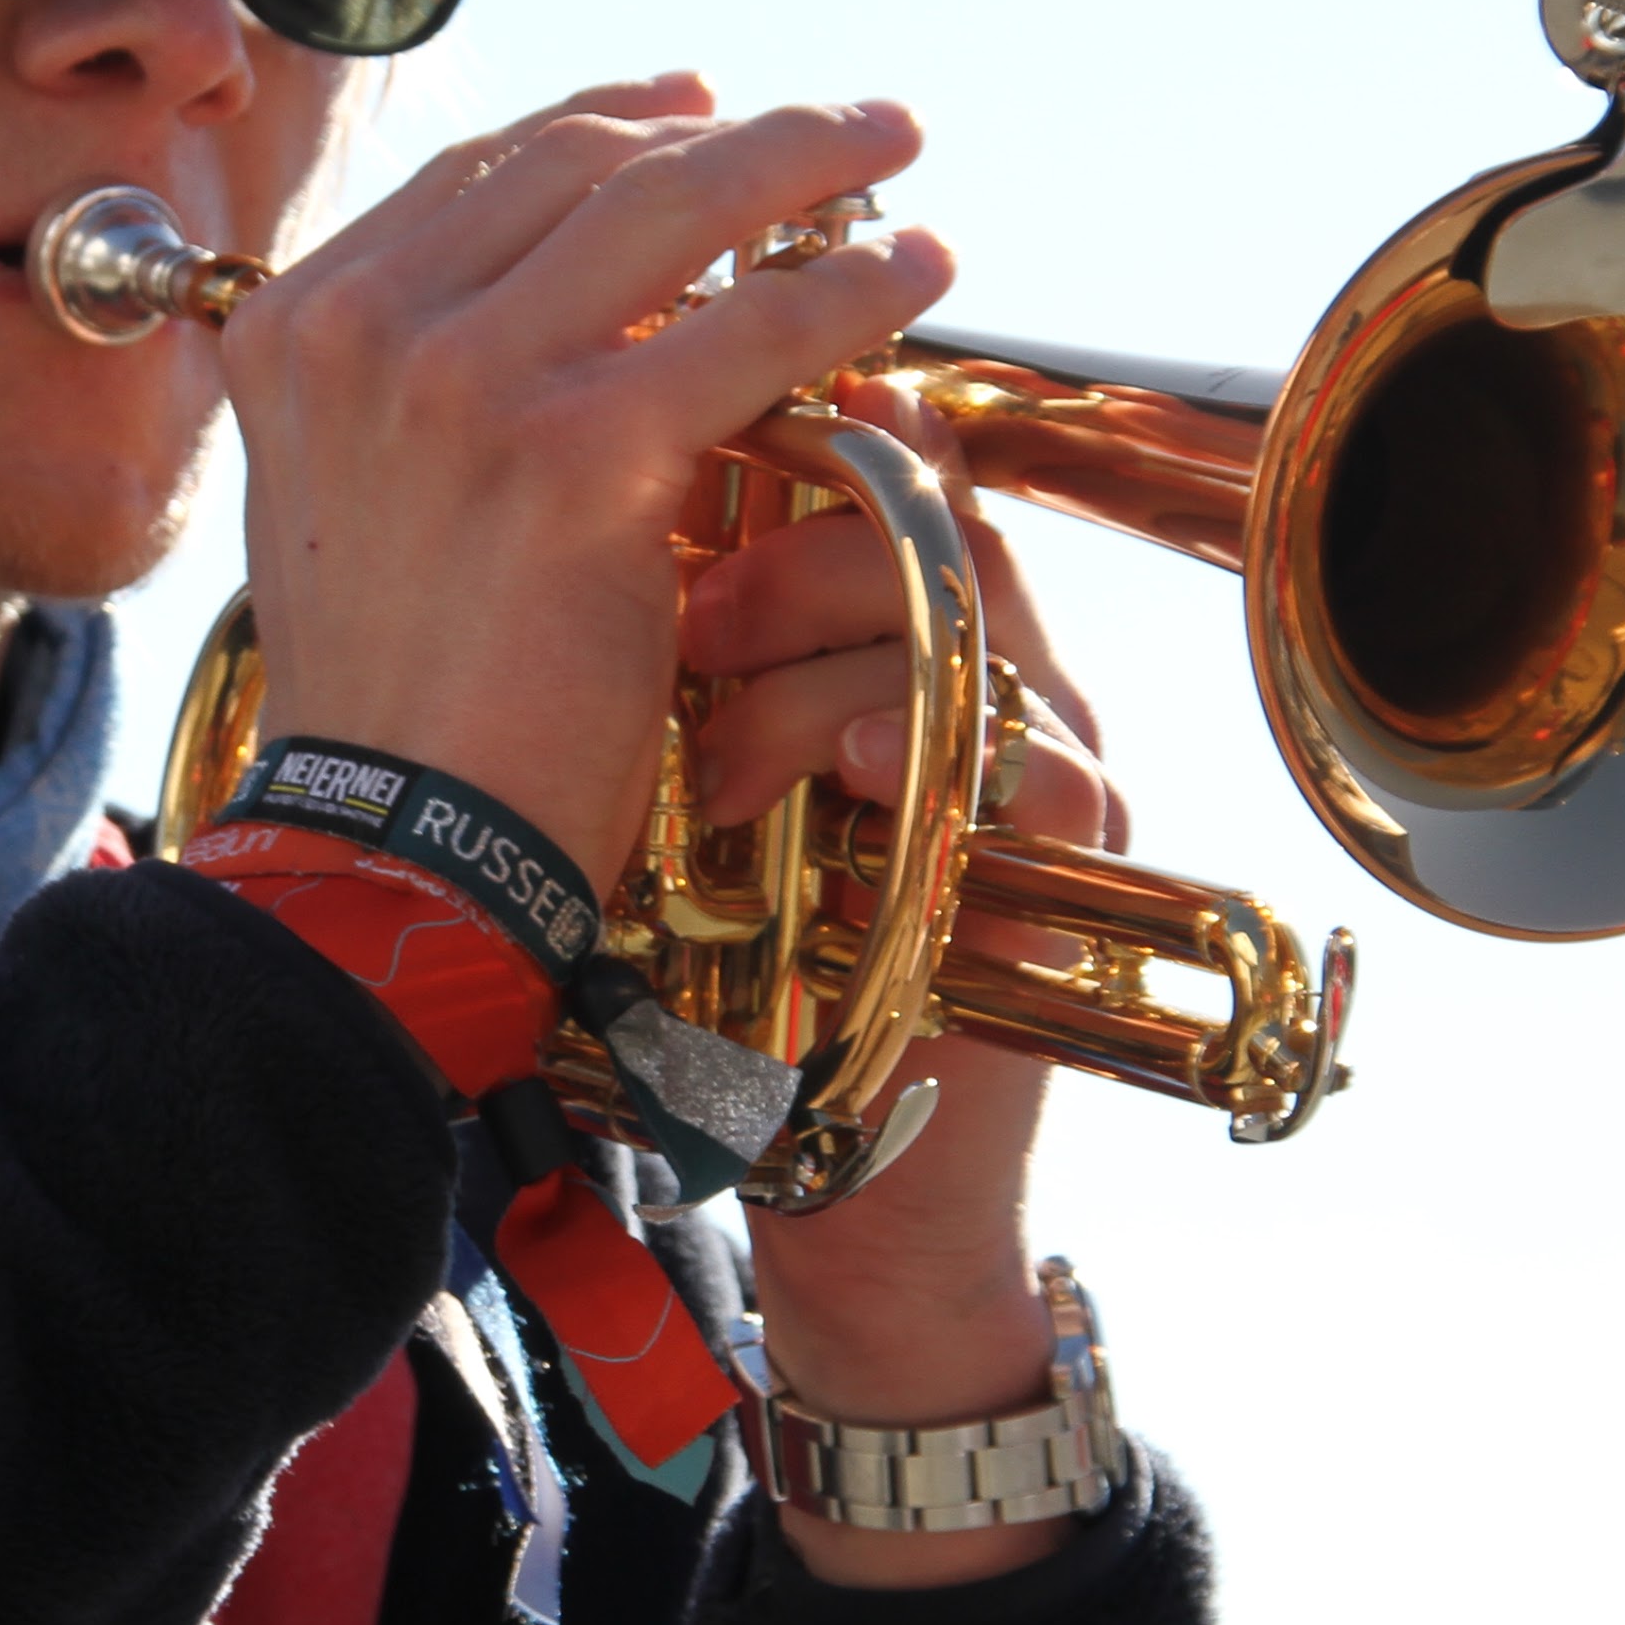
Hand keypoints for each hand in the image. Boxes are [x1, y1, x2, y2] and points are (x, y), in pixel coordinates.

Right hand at [223, 80, 951, 889]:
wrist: (392, 836)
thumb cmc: (399, 698)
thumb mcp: (355, 498)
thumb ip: (420, 388)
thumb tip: (554, 310)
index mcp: (298, 328)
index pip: (479, 172)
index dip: (607, 122)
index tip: (699, 108)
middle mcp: (363, 329)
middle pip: (580, 165)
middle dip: (730, 126)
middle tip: (839, 126)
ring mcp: (461, 380)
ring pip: (672, 211)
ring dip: (807, 166)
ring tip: (895, 161)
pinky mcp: (571, 454)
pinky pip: (748, 329)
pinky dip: (846, 288)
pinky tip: (910, 274)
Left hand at [681, 454, 1120, 1589]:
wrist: (836, 1165)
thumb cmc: (742, 963)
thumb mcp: (680, 785)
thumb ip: (666, 658)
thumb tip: (561, 518)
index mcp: (892, 626)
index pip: (869, 471)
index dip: (778, 460)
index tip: (660, 494)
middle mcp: (983, 670)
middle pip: (930, 527)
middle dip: (795, 559)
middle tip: (689, 625)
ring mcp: (1038, 757)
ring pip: (972, 636)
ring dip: (829, 680)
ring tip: (725, 764)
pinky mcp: (1063, 859)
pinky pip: (1038, 763)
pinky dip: (925, 756)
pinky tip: (839, 780)